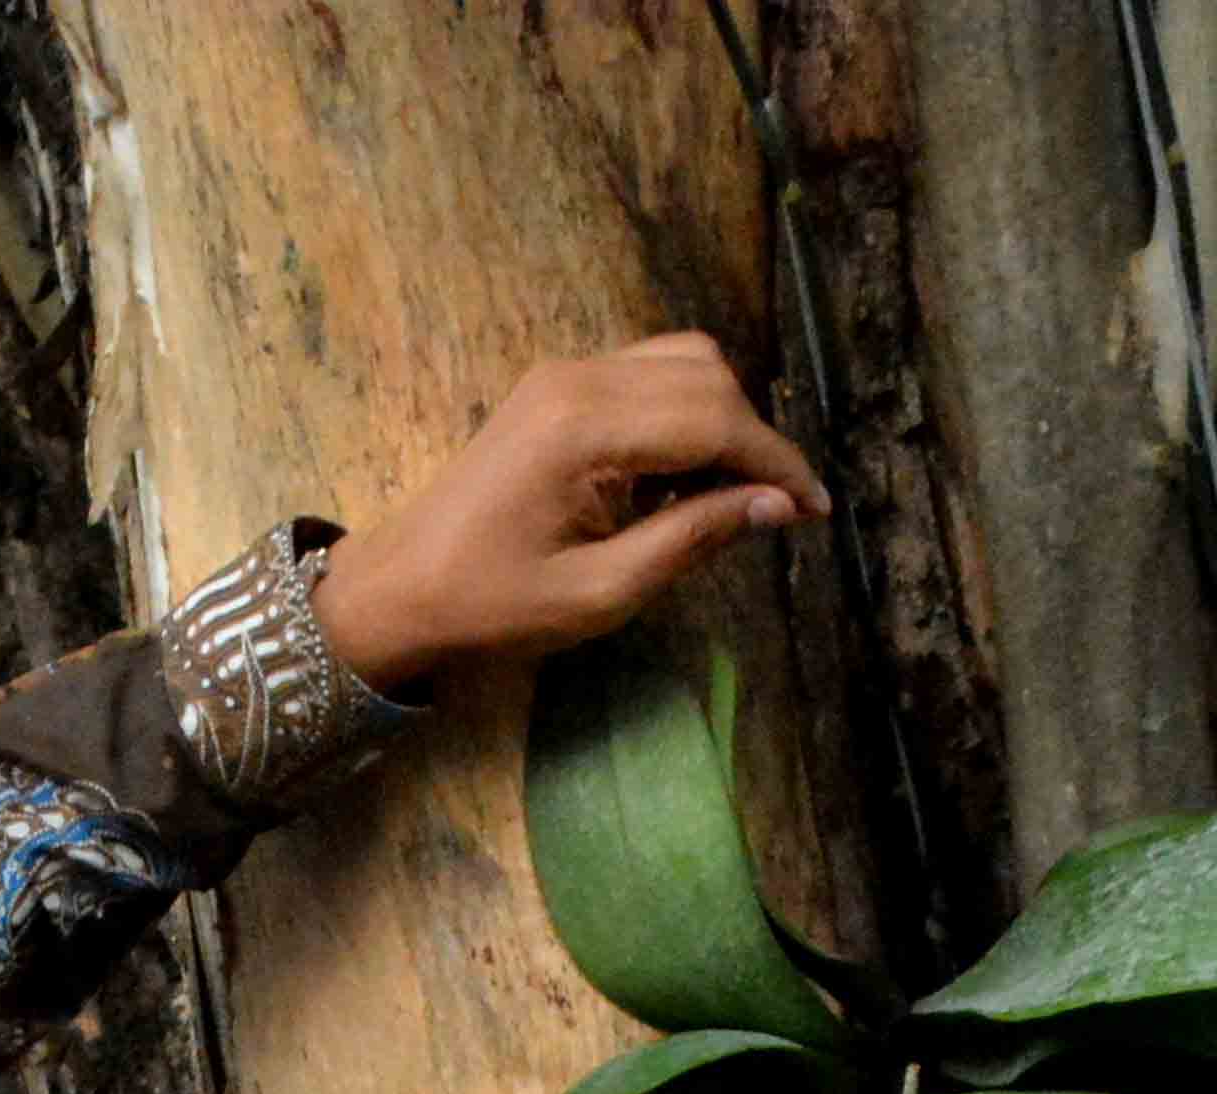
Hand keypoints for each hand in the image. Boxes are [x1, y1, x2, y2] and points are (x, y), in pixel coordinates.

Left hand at [319, 334, 828, 694]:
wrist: (401, 587)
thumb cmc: (492, 606)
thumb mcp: (602, 594)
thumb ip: (693, 540)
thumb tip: (776, 506)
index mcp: (584, 428)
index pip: (715, 418)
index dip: (775, 464)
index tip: (815, 511)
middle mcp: (578, 377)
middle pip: (708, 376)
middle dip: (753, 441)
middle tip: (769, 516)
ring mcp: (565, 372)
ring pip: (684, 363)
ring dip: (721, 422)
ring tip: (720, 501)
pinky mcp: (558, 384)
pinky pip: (648, 375)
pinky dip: (684, 414)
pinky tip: (676, 481)